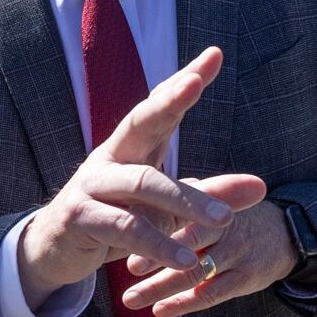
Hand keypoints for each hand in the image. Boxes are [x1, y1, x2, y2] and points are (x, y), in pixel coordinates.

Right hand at [14, 48, 267, 307]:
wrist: (54, 252)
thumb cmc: (117, 221)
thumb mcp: (167, 209)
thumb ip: (210, 195)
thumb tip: (262, 187)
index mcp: (132, 148)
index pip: (160, 107)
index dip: (184, 82)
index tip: (214, 55)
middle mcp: (110, 157)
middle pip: (140, 121)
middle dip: (168, 100)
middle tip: (196, 82)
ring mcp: (91, 185)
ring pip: (142, 183)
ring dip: (186, 202)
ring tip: (224, 221)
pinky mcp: (79, 217)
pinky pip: (124, 227)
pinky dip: (159, 245)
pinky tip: (186, 261)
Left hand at [121, 196, 301, 316]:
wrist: (284, 234)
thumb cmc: (230, 219)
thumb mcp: (211, 201)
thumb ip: (177, 199)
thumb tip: (128, 193)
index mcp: (211, 204)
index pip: (182, 207)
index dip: (155, 218)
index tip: (125, 226)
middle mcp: (225, 226)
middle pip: (189, 239)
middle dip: (158, 254)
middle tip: (130, 267)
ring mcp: (237, 253)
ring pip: (196, 272)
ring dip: (160, 287)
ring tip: (130, 299)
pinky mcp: (245, 278)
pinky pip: (211, 294)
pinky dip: (184, 303)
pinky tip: (159, 309)